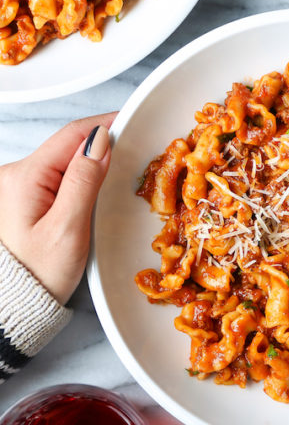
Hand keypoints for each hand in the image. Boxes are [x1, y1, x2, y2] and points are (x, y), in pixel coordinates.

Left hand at [0, 114, 115, 304]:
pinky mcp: (27, 201)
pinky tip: (98, 186)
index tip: (134, 120)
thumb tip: (100, 142)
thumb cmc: (39, 273)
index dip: (106, 124)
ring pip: (66, 161)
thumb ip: (84, 182)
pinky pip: (60, 178)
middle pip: (69, 145)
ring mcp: (21, 187)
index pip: (72, 135)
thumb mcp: (67, 229)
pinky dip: (82, 177)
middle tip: (137, 146)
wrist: (16, 304)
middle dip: (102, 142)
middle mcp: (18, 175)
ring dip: (93, 161)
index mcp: (25, 176)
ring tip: (123, 165)